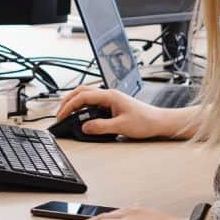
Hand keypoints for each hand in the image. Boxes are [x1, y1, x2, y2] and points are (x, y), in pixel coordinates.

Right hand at [54, 84, 191, 139]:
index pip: (83, 97)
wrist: (160, 122)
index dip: (69, 106)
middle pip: (81, 92)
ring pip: (87, 95)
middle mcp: (109, 94)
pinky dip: (83, 107)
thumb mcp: (121, 126)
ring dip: (75, 102)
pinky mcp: (113, 104)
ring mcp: (111, 99)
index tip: (62, 116)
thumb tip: (84, 127)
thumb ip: (101, 127)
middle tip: (59, 113)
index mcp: (110, 96)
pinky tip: (81, 115)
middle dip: (67, 101)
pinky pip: (93, 102)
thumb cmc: (146, 121)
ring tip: (66, 113)